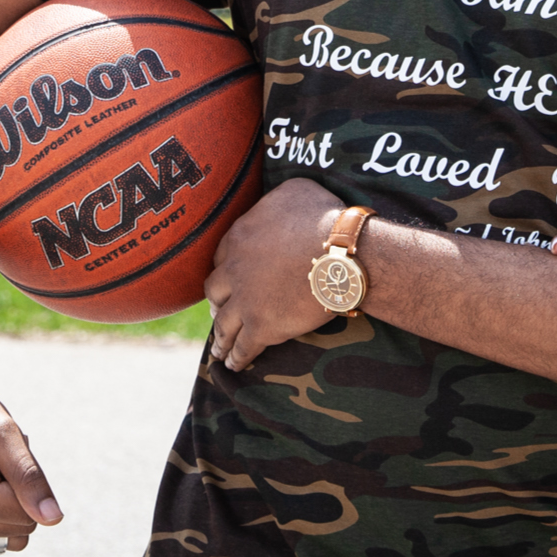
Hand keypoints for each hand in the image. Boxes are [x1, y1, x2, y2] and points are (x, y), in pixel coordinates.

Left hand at [202, 177, 344, 371]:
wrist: (341, 254)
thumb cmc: (325, 217)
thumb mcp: (296, 190)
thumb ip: (274, 199)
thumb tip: (273, 202)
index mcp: (239, 237)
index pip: (222, 255)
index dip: (226, 267)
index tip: (230, 277)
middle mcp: (234, 270)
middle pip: (215, 290)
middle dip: (217, 301)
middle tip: (221, 309)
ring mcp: (245, 301)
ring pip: (222, 324)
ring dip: (220, 336)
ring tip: (219, 348)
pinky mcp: (261, 327)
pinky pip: (243, 347)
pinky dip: (236, 357)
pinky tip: (233, 366)